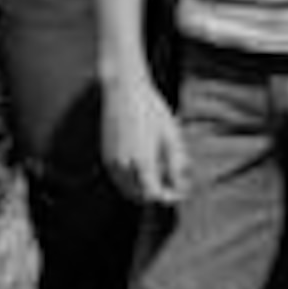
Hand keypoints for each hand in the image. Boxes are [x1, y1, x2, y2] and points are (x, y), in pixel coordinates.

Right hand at [100, 69, 186, 205]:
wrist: (124, 90)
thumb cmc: (152, 110)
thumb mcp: (171, 137)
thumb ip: (176, 165)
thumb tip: (181, 186)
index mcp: (142, 162)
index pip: (154, 196)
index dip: (169, 197)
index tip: (180, 192)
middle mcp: (123, 166)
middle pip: (140, 196)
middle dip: (157, 195)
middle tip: (173, 185)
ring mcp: (112, 162)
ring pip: (128, 190)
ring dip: (143, 190)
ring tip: (160, 175)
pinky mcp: (106, 156)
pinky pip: (119, 180)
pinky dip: (132, 182)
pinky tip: (145, 168)